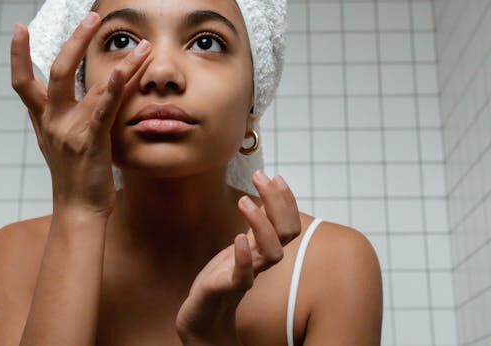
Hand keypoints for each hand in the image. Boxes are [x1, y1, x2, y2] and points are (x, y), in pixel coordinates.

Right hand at [10, 11, 150, 216]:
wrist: (78, 211)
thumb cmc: (78, 176)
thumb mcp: (69, 140)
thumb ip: (73, 113)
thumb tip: (84, 90)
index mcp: (44, 120)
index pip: (22, 82)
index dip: (17, 55)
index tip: (18, 28)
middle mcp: (52, 122)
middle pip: (55, 72)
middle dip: (74, 41)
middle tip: (92, 16)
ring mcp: (70, 131)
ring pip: (89, 86)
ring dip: (120, 63)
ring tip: (141, 43)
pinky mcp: (90, 141)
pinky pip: (102, 109)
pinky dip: (112, 88)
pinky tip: (124, 70)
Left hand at [175, 170, 301, 343]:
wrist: (202, 314)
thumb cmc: (221, 277)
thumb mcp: (240, 245)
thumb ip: (255, 226)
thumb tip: (264, 195)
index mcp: (263, 249)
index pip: (289, 224)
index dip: (287, 200)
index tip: (276, 176)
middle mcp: (260, 261)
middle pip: (286, 233)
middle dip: (278, 201)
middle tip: (260, 176)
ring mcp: (246, 275)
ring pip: (272, 254)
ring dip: (261, 224)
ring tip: (244, 201)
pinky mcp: (226, 289)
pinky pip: (243, 277)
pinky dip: (243, 257)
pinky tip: (237, 238)